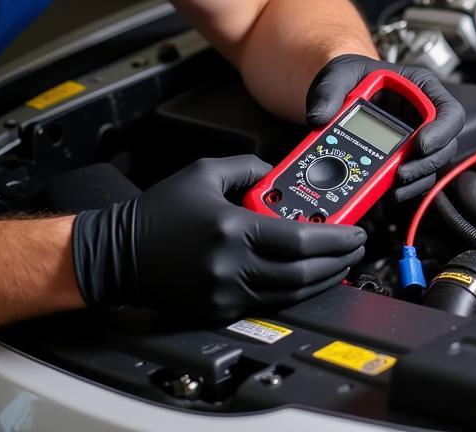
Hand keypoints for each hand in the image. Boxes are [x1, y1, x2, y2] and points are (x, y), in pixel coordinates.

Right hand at [72, 155, 364, 319]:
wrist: (118, 253)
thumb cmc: (160, 212)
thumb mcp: (208, 172)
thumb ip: (251, 167)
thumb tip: (281, 172)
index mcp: (232, 230)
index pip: (299, 241)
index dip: (335, 238)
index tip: (355, 231)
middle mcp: (232, 266)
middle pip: (302, 273)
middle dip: (338, 260)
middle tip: (357, 247)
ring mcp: (225, 293)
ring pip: (290, 292)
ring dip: (322, 278)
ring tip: (341, 261)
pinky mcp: (219, 308)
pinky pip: (269, 302)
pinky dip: (295, 289)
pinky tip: (309, 276)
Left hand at [306, 55, 464, 200]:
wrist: (342, 91)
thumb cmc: (351, 76)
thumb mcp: (340, 74)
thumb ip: (330, 90)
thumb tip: (319, 117)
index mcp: (420, 87)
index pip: (448, 110)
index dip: (441, 130)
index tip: (420, 144)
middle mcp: (424, 115)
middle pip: (444, 146)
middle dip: (425, 164)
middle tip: (401, 174)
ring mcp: (417, 139)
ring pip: (430, 167)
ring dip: (414, 182)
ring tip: (391, 189)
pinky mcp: (404, 158)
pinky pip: (413, 179)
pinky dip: (402, 189)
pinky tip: (385, 192)